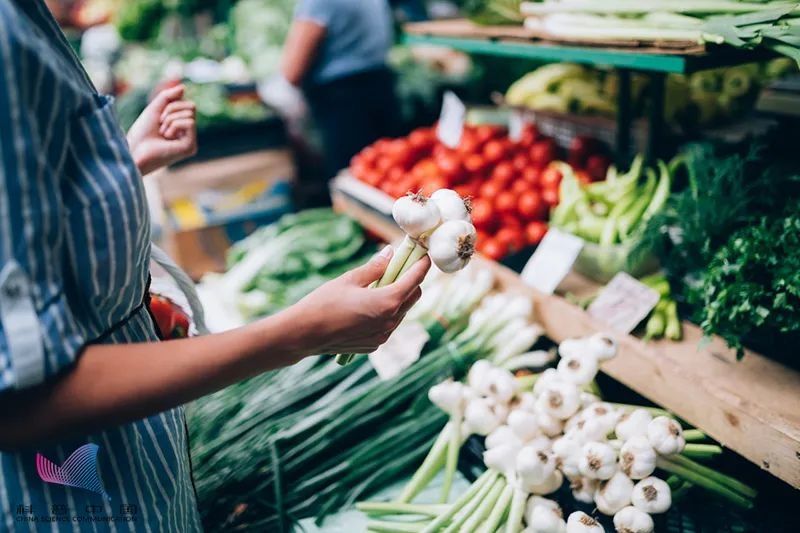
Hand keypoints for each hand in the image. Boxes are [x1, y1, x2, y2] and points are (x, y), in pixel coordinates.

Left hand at [127, 85, 197, 175]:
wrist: (134, 150)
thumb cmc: (141, 133)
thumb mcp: (154, 109)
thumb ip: (168, 97)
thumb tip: (184, 87)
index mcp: (182, 128)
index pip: (187, 104)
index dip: (171, 106)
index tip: (159, 120)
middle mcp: (189, 136)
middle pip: (191, 107)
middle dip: (171, 111)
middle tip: (160, 126)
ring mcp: (191, 143)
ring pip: (190, 114)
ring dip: (170, 119)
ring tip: (162, 134)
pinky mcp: (190, 148)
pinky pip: (190, 123)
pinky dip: (174, 125)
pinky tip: (166, 138)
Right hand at [288, 246, 430, 354]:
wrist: (304, 334)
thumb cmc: (324, 303)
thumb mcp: (350, 279)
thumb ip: (375, 267)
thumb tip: (390, 253)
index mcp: (387, 302)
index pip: (414, 280)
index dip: (421, 265)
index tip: (424, 255)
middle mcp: (390, 322)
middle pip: (413, 297)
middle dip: (411, 281)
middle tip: (400, 268)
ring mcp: (383, 336)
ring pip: (401, 312)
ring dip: (398, 298)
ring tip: (382, 286)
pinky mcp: (374, 345)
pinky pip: (388, 326)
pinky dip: (385, 314)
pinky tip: (368, 306)